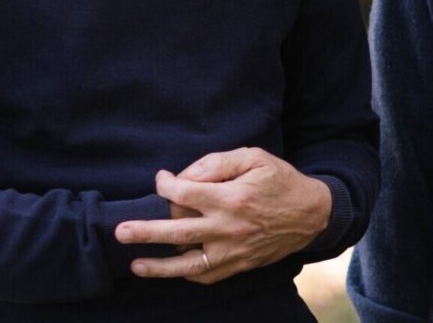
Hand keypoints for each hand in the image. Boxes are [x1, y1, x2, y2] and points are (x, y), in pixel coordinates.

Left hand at [115, 147, 330, 283]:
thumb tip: (184, 177)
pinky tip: (170, 268)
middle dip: (145, 232)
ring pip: (188, 264)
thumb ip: (217, 163)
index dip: (166, 185)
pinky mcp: (239, 265)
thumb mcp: (254, 158)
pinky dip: (186, 273)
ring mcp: (233, 251)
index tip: (162, 180)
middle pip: (178, 232)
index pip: (185, 193)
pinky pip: (206, 275)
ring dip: (158, 267)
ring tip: (135, 265)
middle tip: (120, 232)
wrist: (312, 214)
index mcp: (231, 198)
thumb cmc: (280, 181)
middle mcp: (229, 228)